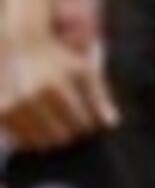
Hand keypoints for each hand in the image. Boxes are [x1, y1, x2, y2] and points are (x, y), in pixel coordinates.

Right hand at [0, 29, 117, 150]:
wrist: (17, 44)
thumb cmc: (56, 58)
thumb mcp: (83, 70)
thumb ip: (100, 96)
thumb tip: (112, 124)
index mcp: (56, 87)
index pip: (83, 124)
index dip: (87, 124)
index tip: (85, 116)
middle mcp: (32, 98)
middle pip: (62, 137)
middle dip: (69, 132)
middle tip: (69, 121)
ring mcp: (14, 107)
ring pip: (42, 142)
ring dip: (50, 137)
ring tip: (53, 121)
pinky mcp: (2, 113)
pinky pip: (23, 141)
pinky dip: (31, 139)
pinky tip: (37, 124)